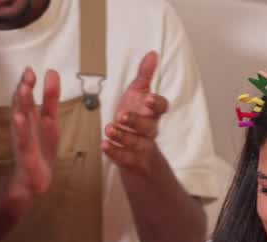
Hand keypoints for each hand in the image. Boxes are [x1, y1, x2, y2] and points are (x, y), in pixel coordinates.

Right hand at [8, 67, 60, 199]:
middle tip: (27, 76)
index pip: (27, 96)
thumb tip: (51, 71)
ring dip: (20, 105)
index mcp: (30, 116)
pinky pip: (22, 141)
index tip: (30, 69)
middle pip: (22, 105)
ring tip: (22, 90)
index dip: (28, 83)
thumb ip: (50, 97)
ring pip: (20, 120)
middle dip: (24, 90)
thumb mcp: (50, 120)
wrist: (35, 179)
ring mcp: (23, 139)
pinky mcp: (25, 154)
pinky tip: (19, 119)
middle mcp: (24, 125)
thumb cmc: (41, 147)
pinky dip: (20, 130)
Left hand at [102, 51, 169, 175]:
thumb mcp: (138, 95)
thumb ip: (145, 75)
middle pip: (149, 127)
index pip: (161, 108)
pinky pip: (125, 158)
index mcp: (152, 114)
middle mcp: (149, 131)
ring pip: (137, 143)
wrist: (137, 155)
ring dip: (123, 136)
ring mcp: (142, 148)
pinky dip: (115, 152)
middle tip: (122, 116)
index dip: (156, 104)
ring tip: (110, 129)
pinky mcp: (132, 161)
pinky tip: (104, 145)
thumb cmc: (136, 121)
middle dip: (136, 121)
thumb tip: (152, 54)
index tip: (147, 99)